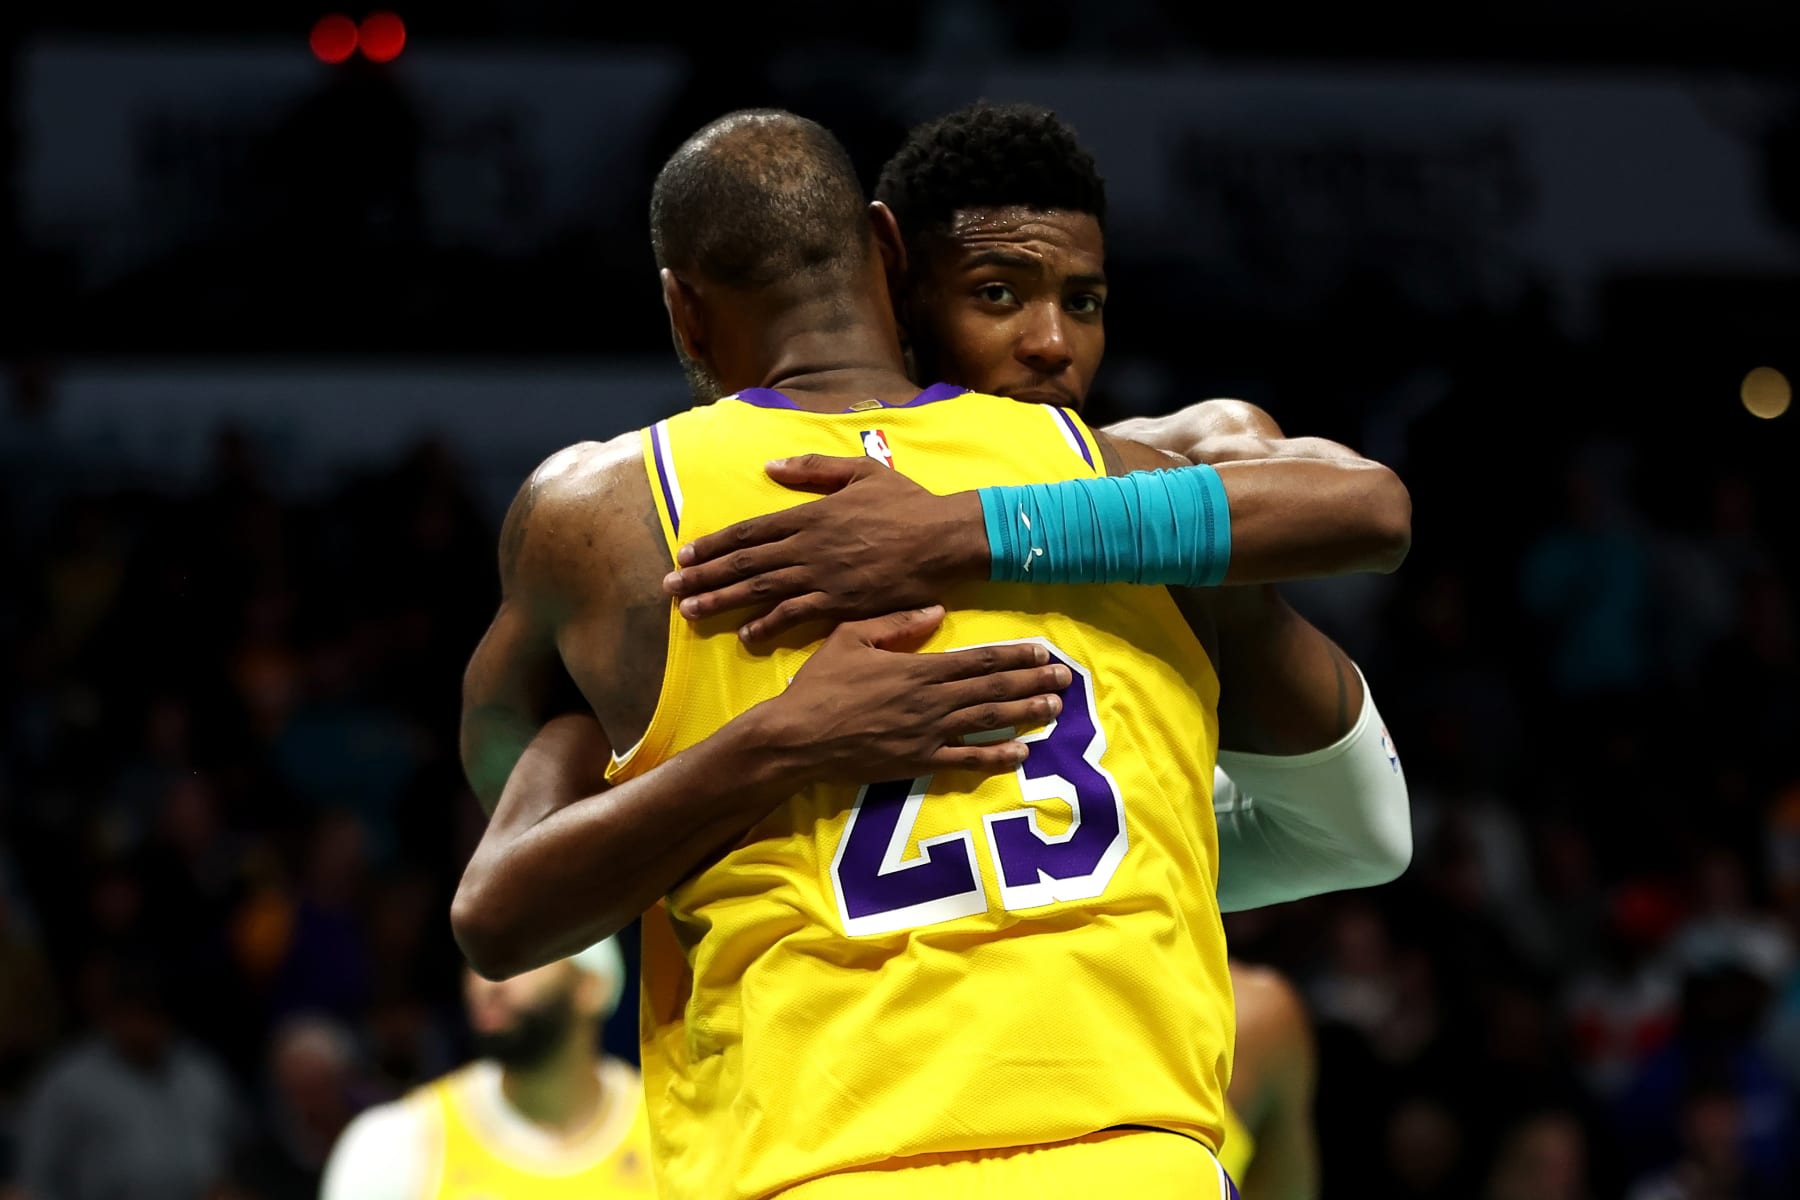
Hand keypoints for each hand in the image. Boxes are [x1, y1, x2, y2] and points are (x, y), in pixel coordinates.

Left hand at [662, 455, 986, 642]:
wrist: (944, 538)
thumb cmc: (906, 503)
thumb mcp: (859, 471)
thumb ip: (813, 468)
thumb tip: (771, 465)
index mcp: (810, 513)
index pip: (749, 531)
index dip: (713, 545)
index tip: (684, 555)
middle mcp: (808, 545)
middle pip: (745, 563)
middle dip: (703, 576)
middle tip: (669, 590)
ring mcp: (823, 576)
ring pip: (761, 591)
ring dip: (723, 601)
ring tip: (691, 612)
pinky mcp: (842, 602)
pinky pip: (796, 616)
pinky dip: (768, 626)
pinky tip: (745, 635)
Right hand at [754, 606, 1069, 781]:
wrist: (797, 737)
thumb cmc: (820, 685)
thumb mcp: (849, 637)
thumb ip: (895, 624)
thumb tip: (937, 610)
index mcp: (918, 668)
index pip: (977, 660)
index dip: (1013, 656)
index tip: (1042, 652)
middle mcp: (931, 700)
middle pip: (992, 689)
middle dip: (1032, 682)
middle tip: (1066, 679)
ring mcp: (927, 734)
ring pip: (986, 721)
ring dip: (1023, 714)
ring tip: (1053, 708)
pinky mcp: (918, 762)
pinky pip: (964, 759)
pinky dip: (994, 756)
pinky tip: (1020, 752)